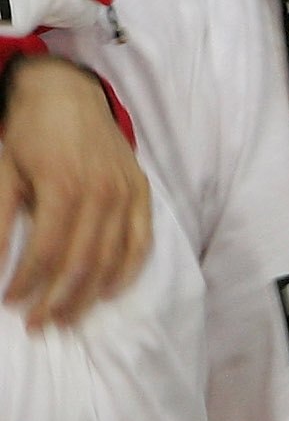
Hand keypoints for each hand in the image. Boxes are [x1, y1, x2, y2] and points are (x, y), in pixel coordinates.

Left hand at [0, 56, 149, 324]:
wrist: (68, 95)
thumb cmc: (31, 134)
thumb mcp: (5, 171)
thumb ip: (1, 220)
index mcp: (65, 187)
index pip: (49, 252)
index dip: (29, 283)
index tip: (12, 303)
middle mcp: (103, 194)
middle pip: (83, 263)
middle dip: (58, 300)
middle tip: (39, 325)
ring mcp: (127, 195)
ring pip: (112, 260)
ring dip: (88, 295)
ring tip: (67, 318)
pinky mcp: (142, 194)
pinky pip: (142, 242)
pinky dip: (127, 272)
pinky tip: (107, 292)